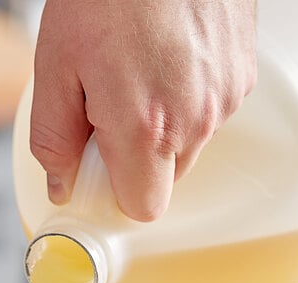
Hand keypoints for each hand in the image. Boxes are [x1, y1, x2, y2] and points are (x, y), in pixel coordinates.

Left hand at [31, 0, 257, 220]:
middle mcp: (194, 120)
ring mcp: (224, 98)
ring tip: (140, 74)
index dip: (118, 195)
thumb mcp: (55, 66)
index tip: (100, 173)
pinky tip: (169, 60)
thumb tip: (62, 185)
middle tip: (111, 110)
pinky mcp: (242, 75)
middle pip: (164, 179)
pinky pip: (209, 113)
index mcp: (144, 127)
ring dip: (162, 128)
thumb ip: (54, 140)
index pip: (143, 207)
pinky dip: (186, 100)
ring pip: (187, 146)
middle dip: (136, 159)